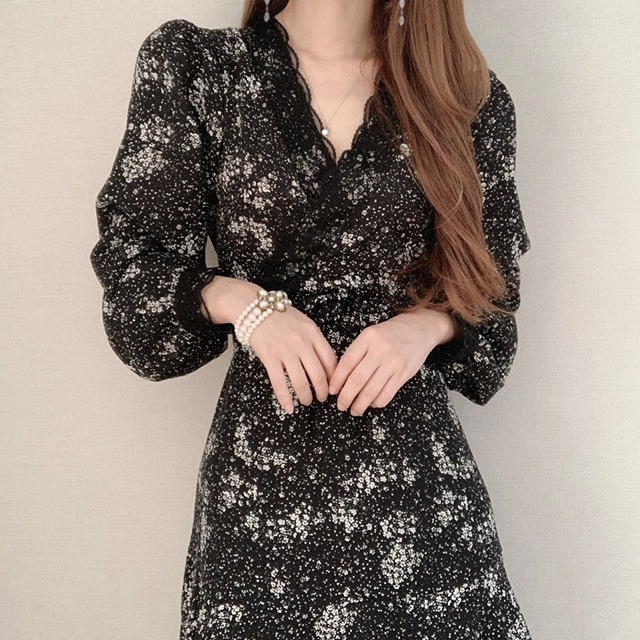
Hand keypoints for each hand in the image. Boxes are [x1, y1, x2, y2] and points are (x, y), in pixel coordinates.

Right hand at [249, 306, 338, 413]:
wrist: (255, 309)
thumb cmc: (280, 316)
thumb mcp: (304, 323)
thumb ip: (315, 340)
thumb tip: (326, 363)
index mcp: (313, 333)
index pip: (330, 360)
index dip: (334, 376)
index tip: (333, 384)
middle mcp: (302, 343)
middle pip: (318, 374)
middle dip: (322, 391)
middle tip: (322, 398)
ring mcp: (285, 351)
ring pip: (300, 382)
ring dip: (306, 397)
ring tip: (307, 401)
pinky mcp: (270, 358)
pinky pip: (280, 384)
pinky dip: (285, 399)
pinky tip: (289, 407)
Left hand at [327, 309, 455, 415]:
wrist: (419, 329)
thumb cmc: (391, 333)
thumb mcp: (370, 334)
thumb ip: (357, 352)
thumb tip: (340, 378)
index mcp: (368, 338)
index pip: (347, 363)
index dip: (337, 380)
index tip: (332, 390)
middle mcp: (380, 350)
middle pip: (357, 380)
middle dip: (346, 397)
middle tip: (341, 405)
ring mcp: (393, 363)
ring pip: (371, 391)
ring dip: (360, 405)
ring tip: (354, 410)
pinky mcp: (404, 374)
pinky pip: (387, 394)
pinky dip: (376, 403)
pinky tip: (371, 403)